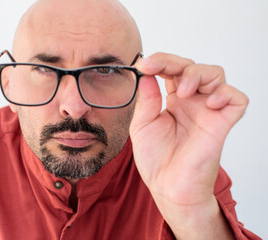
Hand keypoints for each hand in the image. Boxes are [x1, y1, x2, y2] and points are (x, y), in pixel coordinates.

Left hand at [130, 52, 247, 237]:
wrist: (167, 186)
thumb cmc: (155, 159)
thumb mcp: (142, 125)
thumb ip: (146, 100)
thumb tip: (145, 75)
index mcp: (172, 100)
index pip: (171, 70)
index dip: (160, 61)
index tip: (144, 64)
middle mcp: (191, 102)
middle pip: (193, 66)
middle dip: (175, 62)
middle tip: (158, 69)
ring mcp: (208, 111)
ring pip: (215, 75)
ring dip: (197, 74)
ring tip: (181, 91)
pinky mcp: (222, 123)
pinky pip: (237, 99)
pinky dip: (225, 94)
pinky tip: (208, 103)